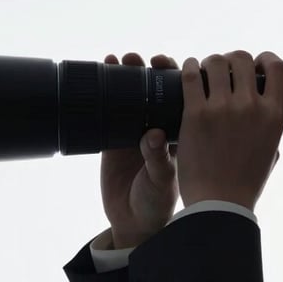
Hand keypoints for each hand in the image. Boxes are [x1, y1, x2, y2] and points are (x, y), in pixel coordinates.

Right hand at [100, 52, 179, 246]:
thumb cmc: (158, 203)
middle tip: (143, 58)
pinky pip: (107, 110)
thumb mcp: (162, 181)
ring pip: (131, 95)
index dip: (177, 78)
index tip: (169, 64)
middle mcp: (158, 127)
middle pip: (156, 90)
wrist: (133, 223)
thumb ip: (158, 159)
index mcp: (179, 133)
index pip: (181, 98)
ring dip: (126, 75)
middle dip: (150, 70)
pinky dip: (104, 91)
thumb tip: (152, 135)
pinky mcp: (111, 138)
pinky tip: (100, 73)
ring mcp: (134, 130)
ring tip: (119, 59)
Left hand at [176, 50, 282, 210]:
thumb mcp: (271, 153)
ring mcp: (222, 108)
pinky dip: (188, 68)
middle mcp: (251, 106)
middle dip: (232, 60)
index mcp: (274, 115)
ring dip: (209, 63)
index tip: (256, 64)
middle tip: (224, 71)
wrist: (219, 204)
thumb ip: (272, 131)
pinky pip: (191, 76)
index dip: (265, 59)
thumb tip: (269, 117)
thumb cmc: (245, 184)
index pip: (278, 68)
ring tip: (204, 72)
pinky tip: (187, 70)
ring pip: (215, 62)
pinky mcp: (195, 114)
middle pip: (242, 59)